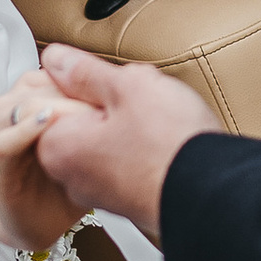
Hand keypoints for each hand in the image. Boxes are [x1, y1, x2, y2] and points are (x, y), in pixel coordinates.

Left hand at [0, 42, 215, 245]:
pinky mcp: (125, 200)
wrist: (213, 193)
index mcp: (57, 146)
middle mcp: (70, 176)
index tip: (106, 80)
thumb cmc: (170, 147)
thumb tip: (56, 60)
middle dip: (104, 102)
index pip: (47, 98)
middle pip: (75, 119)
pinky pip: (121, 160)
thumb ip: (84, 71)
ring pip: (101, 138)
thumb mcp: (128, 87)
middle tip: (135, 99)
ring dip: (124, 123)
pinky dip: (138, 147)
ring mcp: (98, 191)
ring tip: (154, 120)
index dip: (81, 80)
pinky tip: (162, 141)